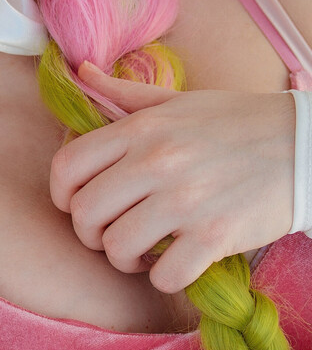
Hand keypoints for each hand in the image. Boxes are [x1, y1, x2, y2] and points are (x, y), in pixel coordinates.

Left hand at [49, 64, 295, 291]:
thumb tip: (80, 71)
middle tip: (113, 233)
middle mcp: (157, 161)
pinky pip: (164, 276)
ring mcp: (185, 200)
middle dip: (91, 233)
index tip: (79, 204)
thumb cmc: (238, 122)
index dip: (62, 194)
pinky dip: (164, 278)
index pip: (67, 166)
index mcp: (141, 128)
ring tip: (143, 251)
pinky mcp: (216, 235)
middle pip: (85, 213)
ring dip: (124, 259)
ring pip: (117, 248)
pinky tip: (175, 262)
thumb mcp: (179, 100)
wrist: (305, 145)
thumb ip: (125, 94)